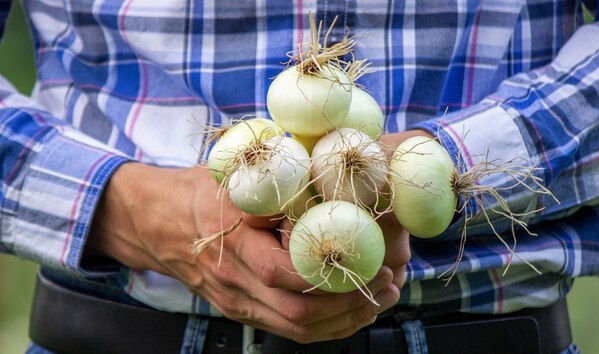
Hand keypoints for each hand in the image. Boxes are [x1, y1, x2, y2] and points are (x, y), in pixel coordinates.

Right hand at [86, 164, 398, 342]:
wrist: (159, 221)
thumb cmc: (202, 191)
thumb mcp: (236, 174)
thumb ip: (277, 180)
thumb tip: (331, 172)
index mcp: (231, 240)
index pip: (279, 270)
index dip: (326, 272)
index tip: (368, 259)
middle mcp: (234, 280)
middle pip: (296, 312)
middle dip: (350, 302)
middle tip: (390, 283)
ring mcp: (237, 301)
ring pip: (296, 328)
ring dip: (346, 319)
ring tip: (382, 300)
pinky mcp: (242, 311)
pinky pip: (288, 330)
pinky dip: (327, 328)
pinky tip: (354, 313)